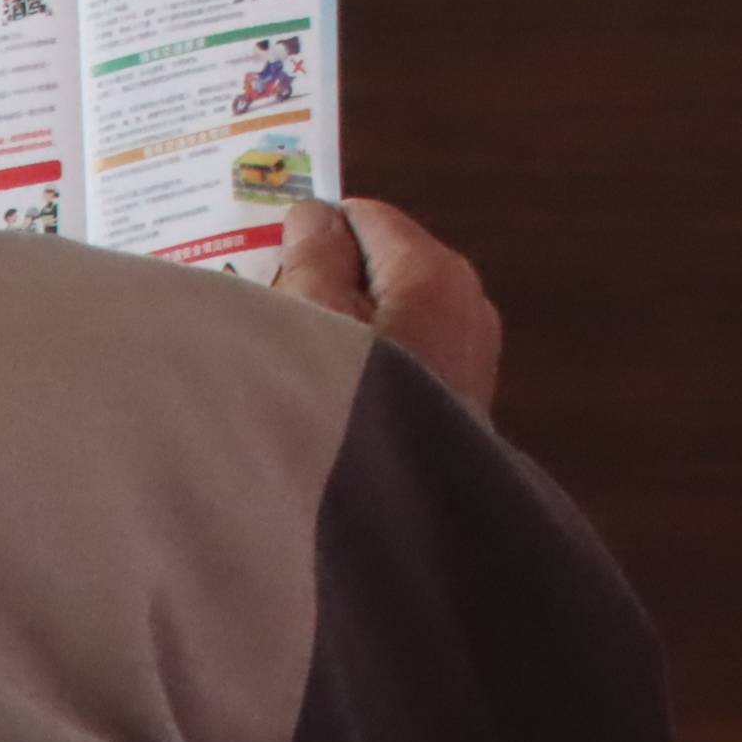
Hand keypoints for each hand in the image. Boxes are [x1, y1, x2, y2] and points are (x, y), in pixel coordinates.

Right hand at [275, 193, 506, 422]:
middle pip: (382, 266)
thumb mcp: (309, 319)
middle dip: (328, 285)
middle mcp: (467, 301)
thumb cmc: (344, 408)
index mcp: (435, 270)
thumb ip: (313, 258)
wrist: (395, 526)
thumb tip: (317, 215)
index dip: (314, 237)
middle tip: (275, 324)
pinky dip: (368, 363)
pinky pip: (408, 354)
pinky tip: (330, 399)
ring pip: (393, 313)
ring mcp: (472, 352)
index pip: (366, 218)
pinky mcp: (464, 398)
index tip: (268, 271)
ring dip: (344, 330)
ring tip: (293, 367)